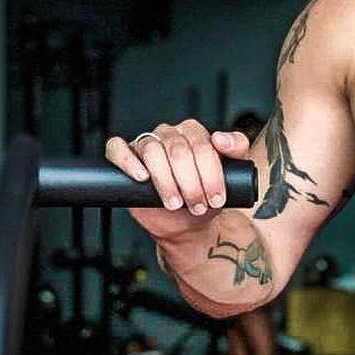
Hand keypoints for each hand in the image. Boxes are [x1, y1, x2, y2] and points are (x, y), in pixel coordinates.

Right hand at [105, 120, 250, 241]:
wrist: (187, 222)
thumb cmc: (206, 197)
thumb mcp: (231, 176)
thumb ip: (237, 150)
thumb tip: (220, 139)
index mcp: (194, 133)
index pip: (202, 144)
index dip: (210, 174)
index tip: (215, 198)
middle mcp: (169, 134)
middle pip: (178, 150)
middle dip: (191, 183)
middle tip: (197, 205)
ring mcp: (145, 144)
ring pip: (151, 151)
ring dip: (166, 181)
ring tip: (175, 203)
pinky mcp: (125, 157)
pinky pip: (117, 149)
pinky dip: (128, 161)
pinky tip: (142, 178)